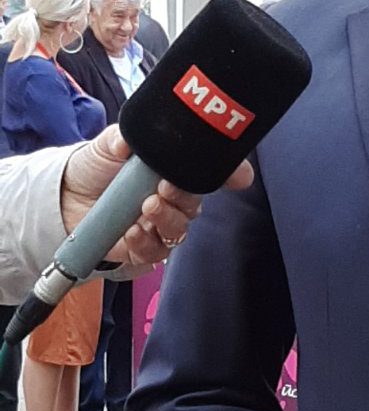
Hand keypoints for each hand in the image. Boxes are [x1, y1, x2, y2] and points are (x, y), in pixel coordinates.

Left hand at [61, 124, 253, 264]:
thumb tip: (130, 140)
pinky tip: (132, 230)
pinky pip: (155, 251)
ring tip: (147, 207)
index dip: (231, 175)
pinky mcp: (143, 249)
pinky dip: (145, 241)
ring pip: (179, 230)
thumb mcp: (109, 144)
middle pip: (195, 204)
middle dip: (184, 197)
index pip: (210, 175)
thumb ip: (124, 137)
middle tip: (166, 186)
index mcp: (174, 173)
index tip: (239, 177)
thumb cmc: (95, 167)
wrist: (64, 195)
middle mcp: (173, 201)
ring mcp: (159, 226)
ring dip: (167, 219)